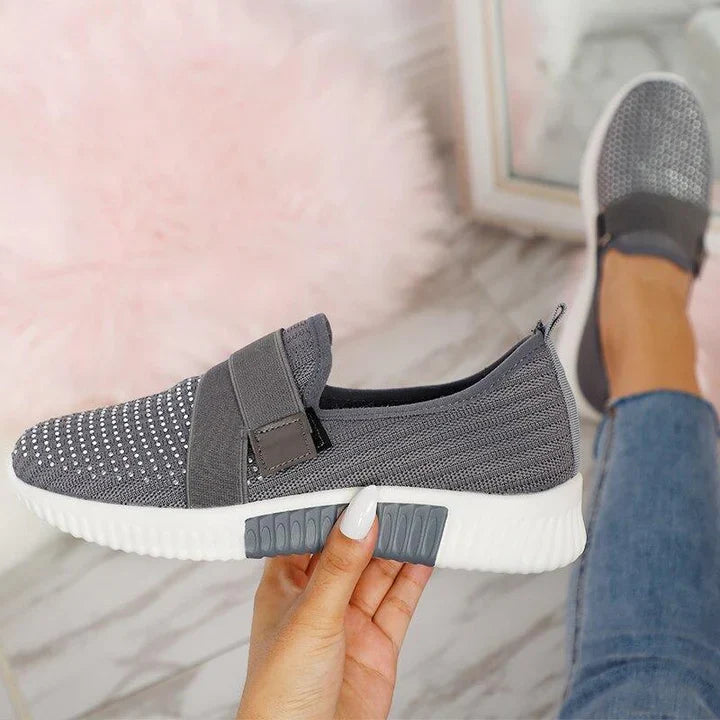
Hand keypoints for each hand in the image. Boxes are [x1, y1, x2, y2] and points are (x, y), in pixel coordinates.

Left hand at [237, 485, 432, 719]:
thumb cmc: (280, 697)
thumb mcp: (311, 616)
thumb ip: (340, 564)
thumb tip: (359, 515)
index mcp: (285, 585)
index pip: (310, 533)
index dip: (334, 508)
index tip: (358, 484)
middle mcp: (318, 599)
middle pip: (351, 549)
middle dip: (373, 524)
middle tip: (397, 495)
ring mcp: (349, 620)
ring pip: (378, 572)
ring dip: (398, 546)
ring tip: (418, 515)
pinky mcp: (377, 642)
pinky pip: (399, 601)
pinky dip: (414, 576)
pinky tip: (424, 554)